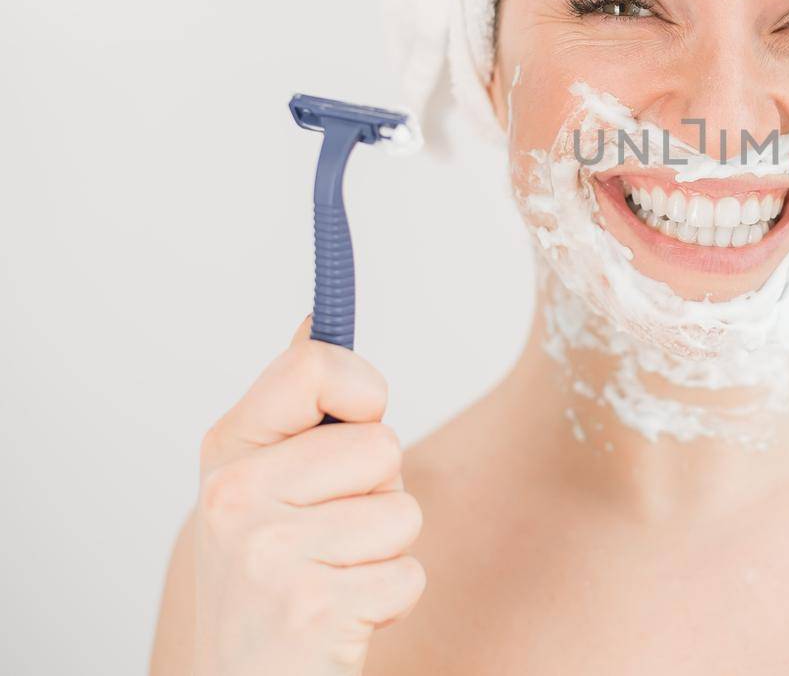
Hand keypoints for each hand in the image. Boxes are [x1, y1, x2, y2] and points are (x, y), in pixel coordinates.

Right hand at [191, 316, 424, 674]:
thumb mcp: (261, 488)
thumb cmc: (267, 583)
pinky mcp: (312, 608)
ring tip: (333, 577)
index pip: (314, 367)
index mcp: (229, 453)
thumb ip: (294, 410)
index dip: (363, 390)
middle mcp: (237, 498)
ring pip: (402, 510)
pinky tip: (340, 618)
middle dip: (378, 491)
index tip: (359, 418)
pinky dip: (390, 601)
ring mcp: (270, 555)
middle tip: (329, 535)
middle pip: (381, 444)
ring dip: (385, 551)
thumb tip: (315, 320)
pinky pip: (408, 573)